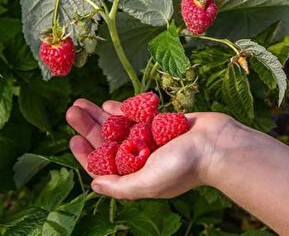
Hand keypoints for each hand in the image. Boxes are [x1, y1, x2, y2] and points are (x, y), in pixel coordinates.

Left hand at [65, 98, 236, 199]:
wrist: (217, 144)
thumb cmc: (185, 166)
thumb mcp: (148, 182)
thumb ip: (121, 186)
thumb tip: (94, 185)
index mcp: (136, 174)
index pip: (103, 166)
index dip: (86, 154)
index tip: (72, 140)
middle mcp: (140, 157)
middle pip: (107, 141)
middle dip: (88, 127)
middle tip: (71, 111)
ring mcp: (149, 138)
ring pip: (117, 126)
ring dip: (99, 115)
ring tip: (81, 102)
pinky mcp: (159, 122)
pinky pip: (135, 116)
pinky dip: (121, 110)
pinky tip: (108, 105)